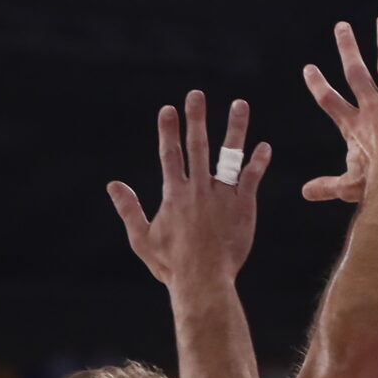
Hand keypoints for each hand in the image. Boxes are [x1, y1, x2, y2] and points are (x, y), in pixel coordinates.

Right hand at [107, 91, 271, 287]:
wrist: (203, 282)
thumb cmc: (171, 265)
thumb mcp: (142, 238)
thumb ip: (129, 209)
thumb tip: (113, 185)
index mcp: (174, 195)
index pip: (170, 155)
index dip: (169, 131)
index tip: (168, 109)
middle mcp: (198, 190)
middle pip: (197, 146)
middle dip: (196, 119)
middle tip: (196, 95)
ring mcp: (222, 197)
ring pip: (229, 156)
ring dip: (234, 129)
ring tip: (240, 104)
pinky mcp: (243, 207)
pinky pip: (251, 179)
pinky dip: (258, 163)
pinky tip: (264, 146)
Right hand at [301, 17, 377, 202]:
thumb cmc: (376, 184)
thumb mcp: (347, 186)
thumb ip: (327, 186)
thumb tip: (305, 193)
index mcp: (354, 125)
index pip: (330, 100)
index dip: (318, 84)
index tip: (309, 68)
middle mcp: (372, 107)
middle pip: (356, 71)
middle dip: (348, 48)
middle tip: (341, 27)